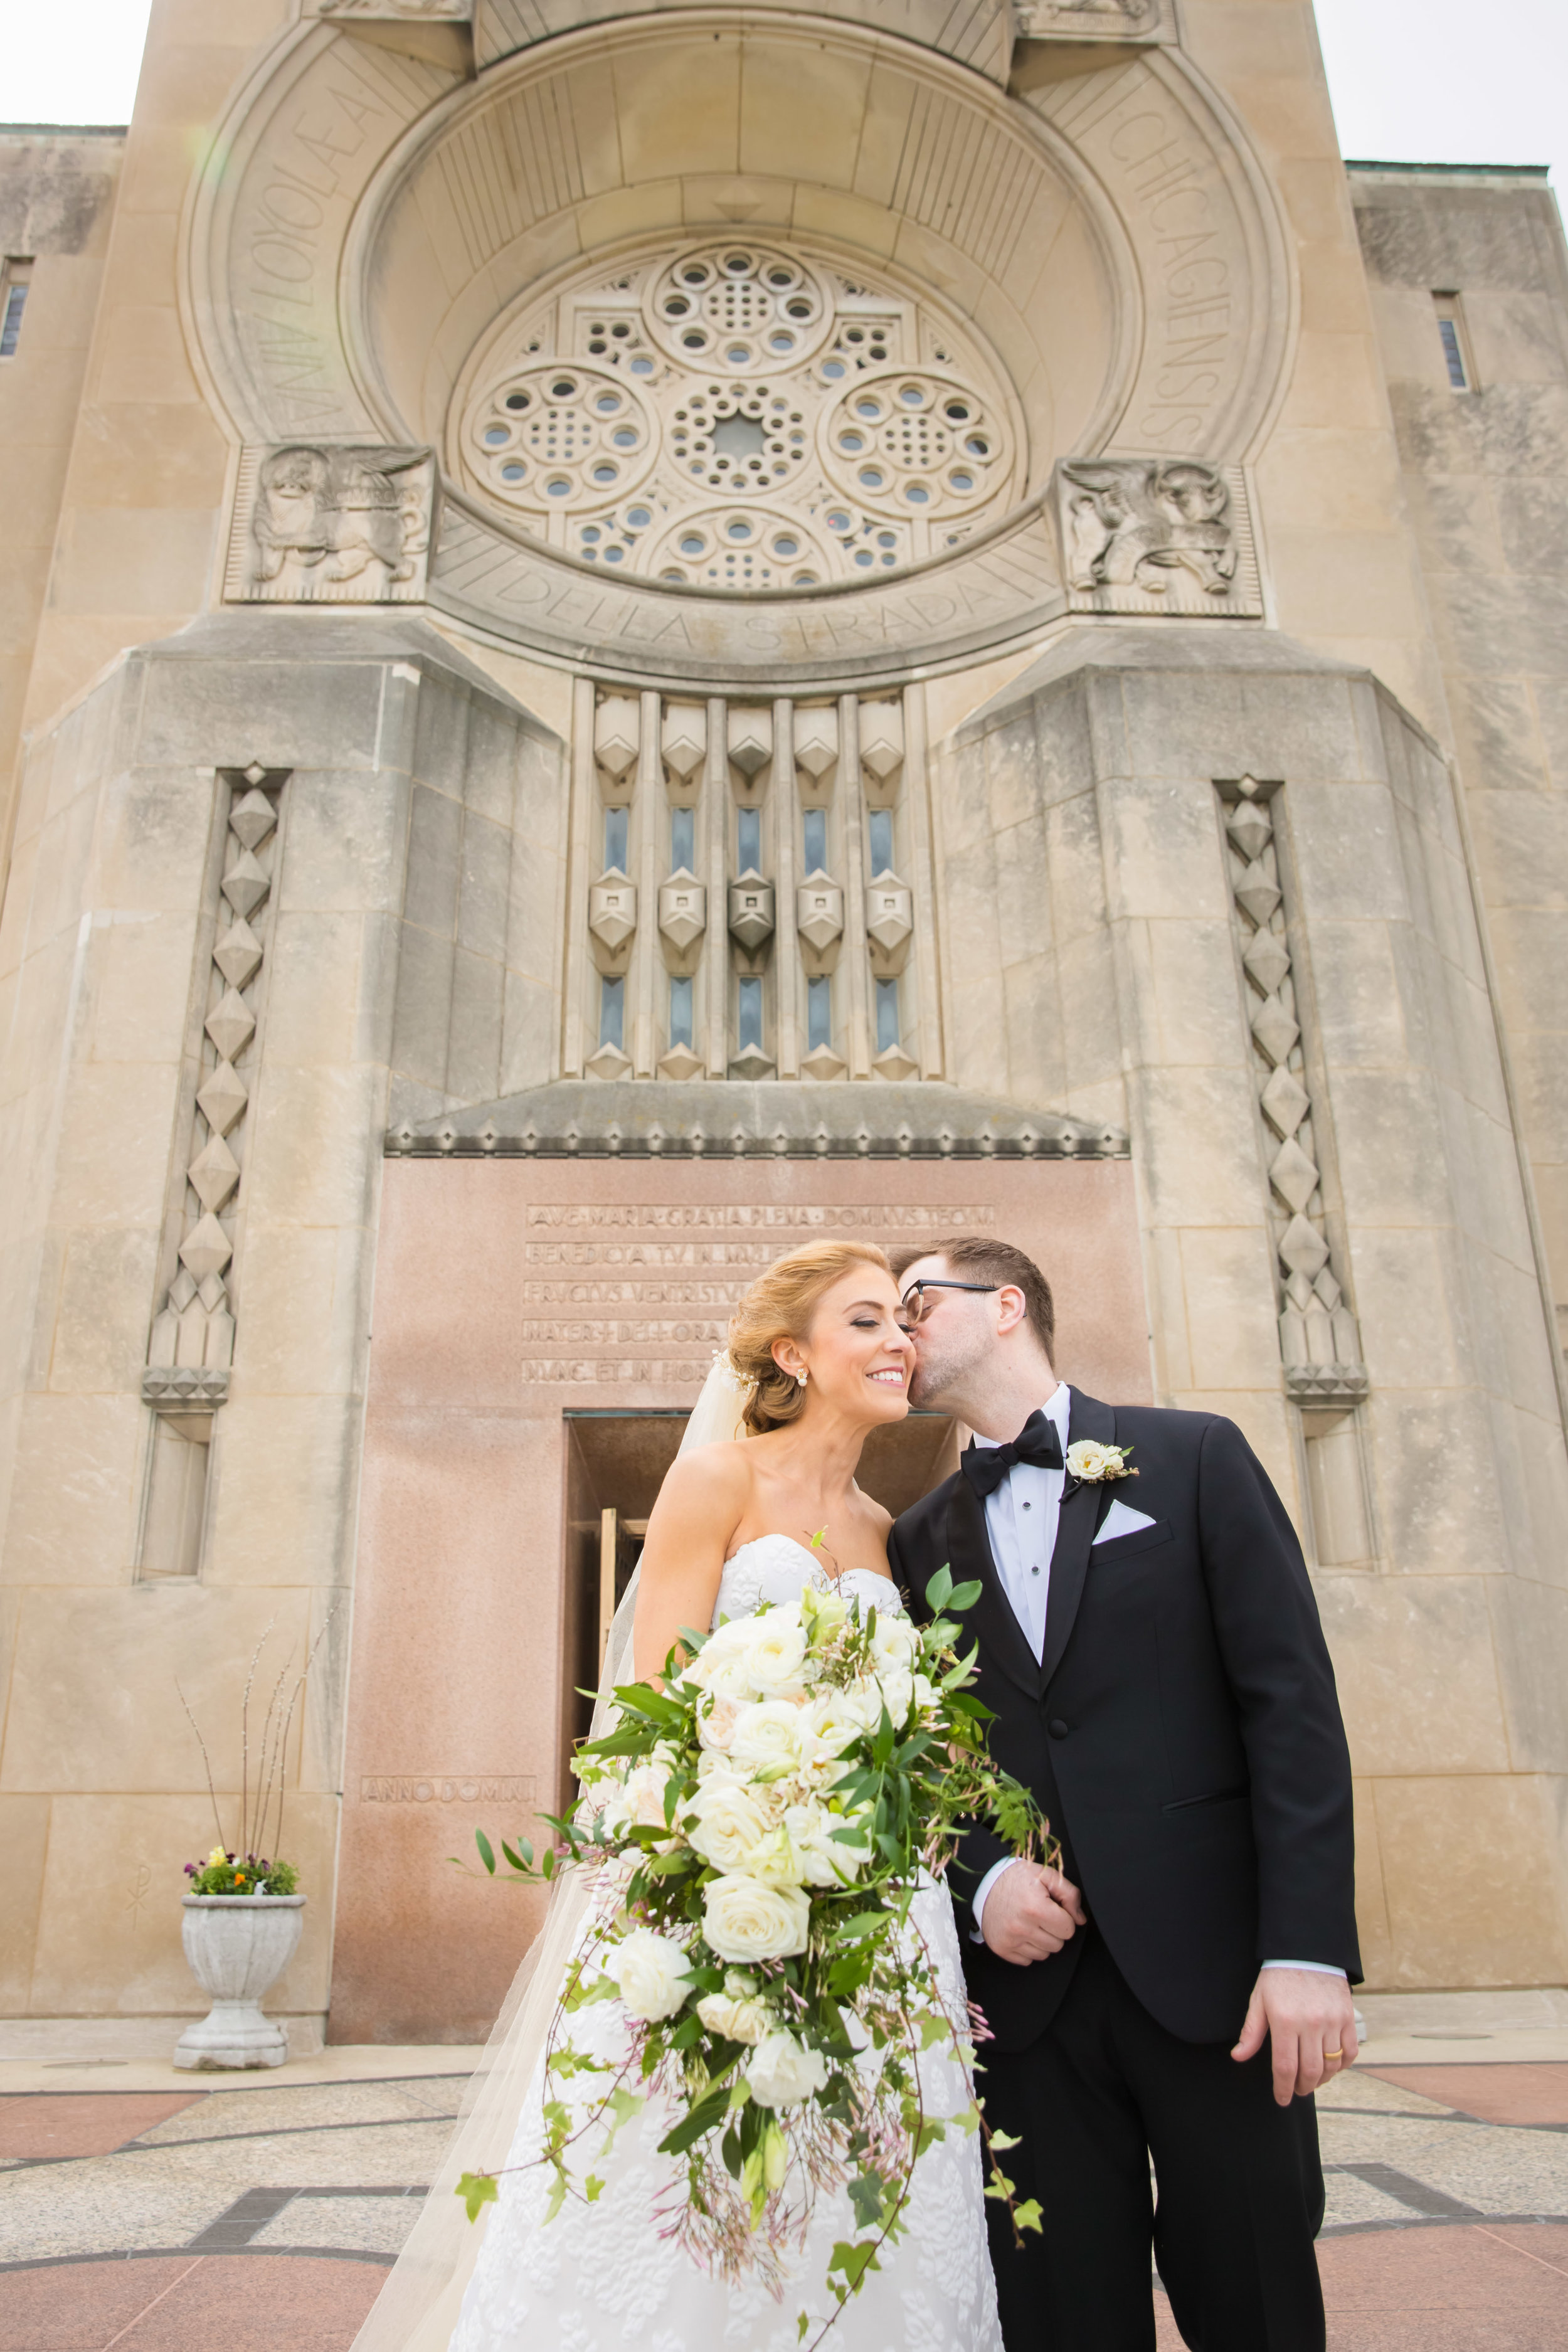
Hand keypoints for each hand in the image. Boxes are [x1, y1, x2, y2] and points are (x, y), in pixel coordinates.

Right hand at [981, 1861, 1086, 1964]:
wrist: (984, 1884)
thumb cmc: (1017, 1879)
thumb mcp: (1045, 1875)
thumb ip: (1069, 1894)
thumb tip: (1080, 1919)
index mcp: (1035, 1907)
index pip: (1068, 1929)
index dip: (1064, 1918)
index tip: (1053, 1909)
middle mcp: (1021, 1927)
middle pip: (1057, 1945)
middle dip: (1054, 1931)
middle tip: (1041, 1916)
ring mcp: (1009, 1940)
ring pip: (1044, 1955)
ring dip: (1041, 1941)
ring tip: (1030, 1923)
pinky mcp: (1001, 1948)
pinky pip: (1027, 1960)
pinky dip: (1027, 1948)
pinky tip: (1021, 1932)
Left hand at [1232, 1968, 1357, 2104]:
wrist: (1307, 1951)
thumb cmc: (1279, 1977)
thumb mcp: (1259, 2001)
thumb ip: (1251, 2032)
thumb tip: (1238, 2057)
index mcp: (1284, 2020)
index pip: (1285, 2067)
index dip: (1283, 2088)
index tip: (1281, 2099)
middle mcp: (1310, 2023)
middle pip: (1310, 2071)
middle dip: (1302, 2087)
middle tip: (1297, 2090)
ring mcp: (1332, 2021)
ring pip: (1331, 2066)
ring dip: (1321, 2080)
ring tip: (1311, 2080)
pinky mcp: (1348, 2018)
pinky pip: (1350, 2052)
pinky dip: (1342, 2066)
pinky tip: (1331, 2067)